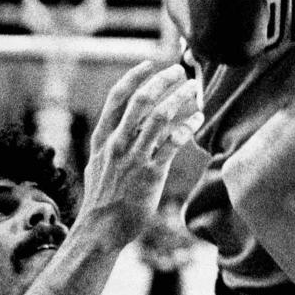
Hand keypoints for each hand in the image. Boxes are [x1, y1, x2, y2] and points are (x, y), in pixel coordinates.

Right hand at [79, 61, 203, 250]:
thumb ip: (110, 142)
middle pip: (141, 100)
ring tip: (193, 89)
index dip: (135, 77)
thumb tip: (125, 125)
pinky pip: (173, 142)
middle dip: (162, 81)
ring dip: (179, 98)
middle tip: (179, 71)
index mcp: (102, 138)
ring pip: (159, 116)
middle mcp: (117, 143)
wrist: (100, 230)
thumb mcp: (97, 164)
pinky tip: (197, 119)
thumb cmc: (101, 198)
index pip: (117, 97)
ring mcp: (134, 157)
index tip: (151, 64)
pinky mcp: (151, 173)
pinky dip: (187, 126)